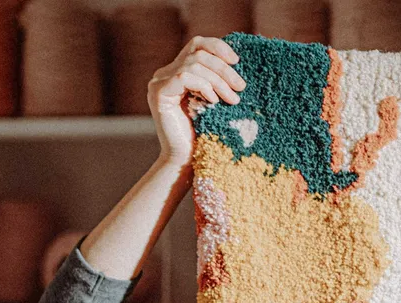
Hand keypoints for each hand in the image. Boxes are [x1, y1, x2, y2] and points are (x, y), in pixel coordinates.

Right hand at [147, 36, 246, 169]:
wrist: (186, 159)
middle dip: (224, 69)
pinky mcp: (159, 93)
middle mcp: (165, 73)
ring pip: (194, 64)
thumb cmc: (204, 133)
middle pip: (198, 53)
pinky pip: (184, 77)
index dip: (218, 47)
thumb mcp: (215, 101)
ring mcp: (159, 82)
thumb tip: (237, 62)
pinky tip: (214, 102)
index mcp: (178, 71)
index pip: (197, 45)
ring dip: (219, 81)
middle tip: (241, 87)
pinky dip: (204, 86)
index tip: (237, 61)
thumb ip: (217, 80)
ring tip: (233, 100)